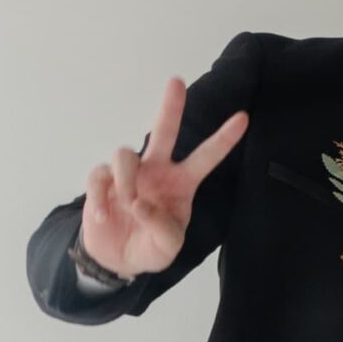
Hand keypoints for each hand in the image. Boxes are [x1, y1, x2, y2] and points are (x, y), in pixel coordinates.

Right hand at [80, 77, 248, 277]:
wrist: (117, 259)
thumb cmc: (150, 247)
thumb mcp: (167, 247)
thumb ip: (161, 228)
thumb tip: (139, 204)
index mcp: (181, 183)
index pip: (205, 157)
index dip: (223, 139)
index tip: (243, 118)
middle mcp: (157, 170)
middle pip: (164, 131)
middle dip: (170, 107)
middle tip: (177, 82)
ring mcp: (129, 173)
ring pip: (124, 154)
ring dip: (126, 179)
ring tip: (128, 205)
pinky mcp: (102, 181)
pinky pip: (99, 176)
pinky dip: (100, 198)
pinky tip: (103, 217)